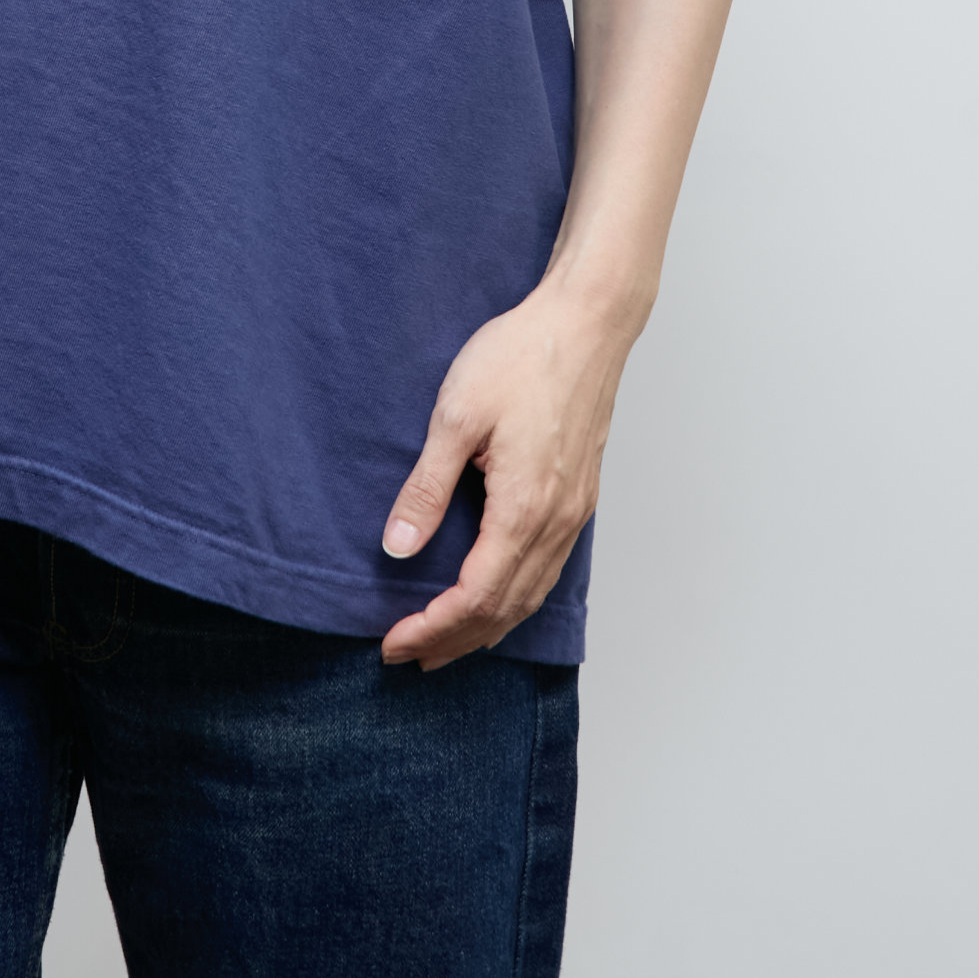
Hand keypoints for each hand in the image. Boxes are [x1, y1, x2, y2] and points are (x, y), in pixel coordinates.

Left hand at [379, 275, 633, 669]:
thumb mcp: (456, 416)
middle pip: (505, 609)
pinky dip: (516, 599)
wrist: (586, 322)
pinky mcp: (580, 496)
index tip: (393, 641)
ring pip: (531, 595)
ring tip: (445, 642)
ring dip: (486, 627)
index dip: (432, 627)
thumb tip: (397, 549)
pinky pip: (549, 570)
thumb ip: (426, 489)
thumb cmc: (521, 357)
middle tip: (407, 655)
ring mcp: (574, 511)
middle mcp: (557, 521)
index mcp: (524, 508)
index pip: (475, 597)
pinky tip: (496, 598)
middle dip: (454, 640)